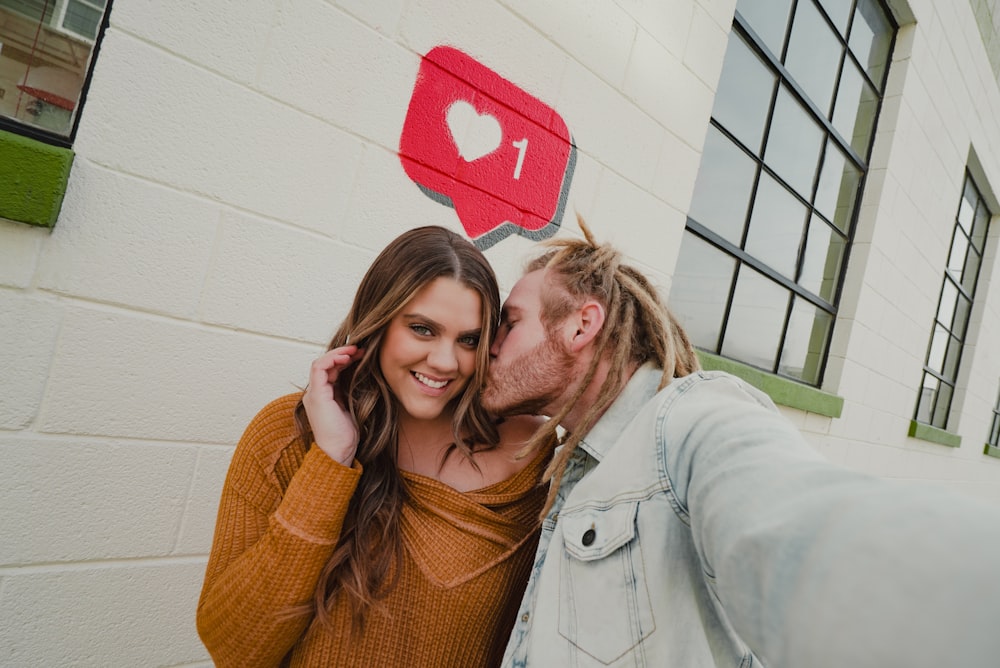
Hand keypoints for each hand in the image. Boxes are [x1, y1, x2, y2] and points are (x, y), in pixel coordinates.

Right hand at [302, 345, 364, 465]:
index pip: (331, 370)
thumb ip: (351, 392)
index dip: (345, 360)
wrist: (338, 451)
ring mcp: (314, 393)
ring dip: (338, 353)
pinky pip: (319, 368)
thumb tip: (364, 377)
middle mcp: (315, 393)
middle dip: (344, 353)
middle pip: (326, 365)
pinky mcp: (316, 395)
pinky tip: (347, 357)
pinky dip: (332, 359)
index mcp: (323, 396)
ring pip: (321, 363)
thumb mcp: (351, 407)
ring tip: (355, 350)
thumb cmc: (347, 435)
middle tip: (361, 349)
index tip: (362, 355)